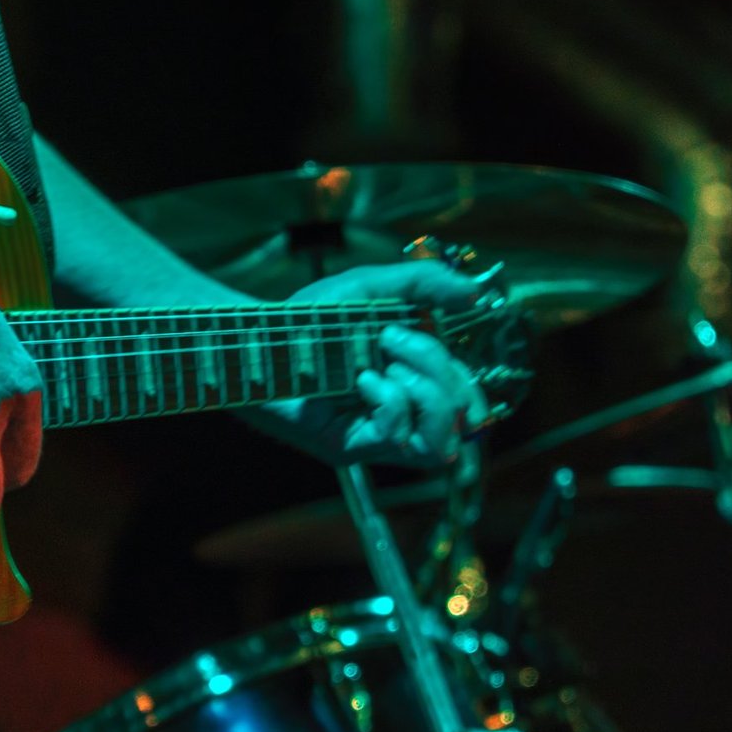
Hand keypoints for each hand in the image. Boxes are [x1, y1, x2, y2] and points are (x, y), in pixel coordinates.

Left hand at [264, 261, 488, 467]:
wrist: (255, 335)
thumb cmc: (310, 316)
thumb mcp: (370, 288)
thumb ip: (422, 284)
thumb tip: (475, 291)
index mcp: (411, 384)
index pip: (466, 404)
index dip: (467, 382)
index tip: (424, 332)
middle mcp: (399, 415)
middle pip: (460, 422)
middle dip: (441, 374)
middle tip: (394, 340)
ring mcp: (374, 436)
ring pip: (437, 446)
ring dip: (426, 397)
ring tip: (387, 367)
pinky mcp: (348, 446)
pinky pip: (395, 439)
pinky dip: (389, 402)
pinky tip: (362, 380)